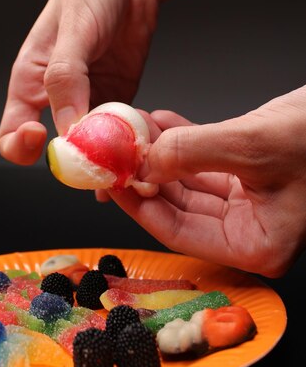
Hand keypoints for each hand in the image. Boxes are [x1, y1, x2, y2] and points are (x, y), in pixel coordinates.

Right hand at [0, 0, 160, 164]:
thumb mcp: (74, 29)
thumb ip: (66, 77)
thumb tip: (67, 127)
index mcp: (31, 82)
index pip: (12, 133)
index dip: (22, 147)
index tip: (42, 139)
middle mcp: (58, 98)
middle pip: (58, 149)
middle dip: (78, 163)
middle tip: (100, 167)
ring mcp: (90, 101)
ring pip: (93, 147)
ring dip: (109, 160)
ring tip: (128, 164)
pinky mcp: (119, 98)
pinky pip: (120, 133)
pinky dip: (129, 146)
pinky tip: (141, 150)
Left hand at [108, 87, 305, 276]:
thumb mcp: (255, 145)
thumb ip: (193, 152)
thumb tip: (145, 159)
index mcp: (257, 244)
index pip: (178, 231)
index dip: (139, 205)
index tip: (109, 181)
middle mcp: (251, 227)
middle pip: (180, 206)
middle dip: (146, 176)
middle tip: (114, 153)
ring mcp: (251, 200)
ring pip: (189, 181)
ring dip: (160, 154)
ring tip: (132, 130)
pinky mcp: (252, 173)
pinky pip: (205, 161)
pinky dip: (182, 140)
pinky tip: (160, 122)